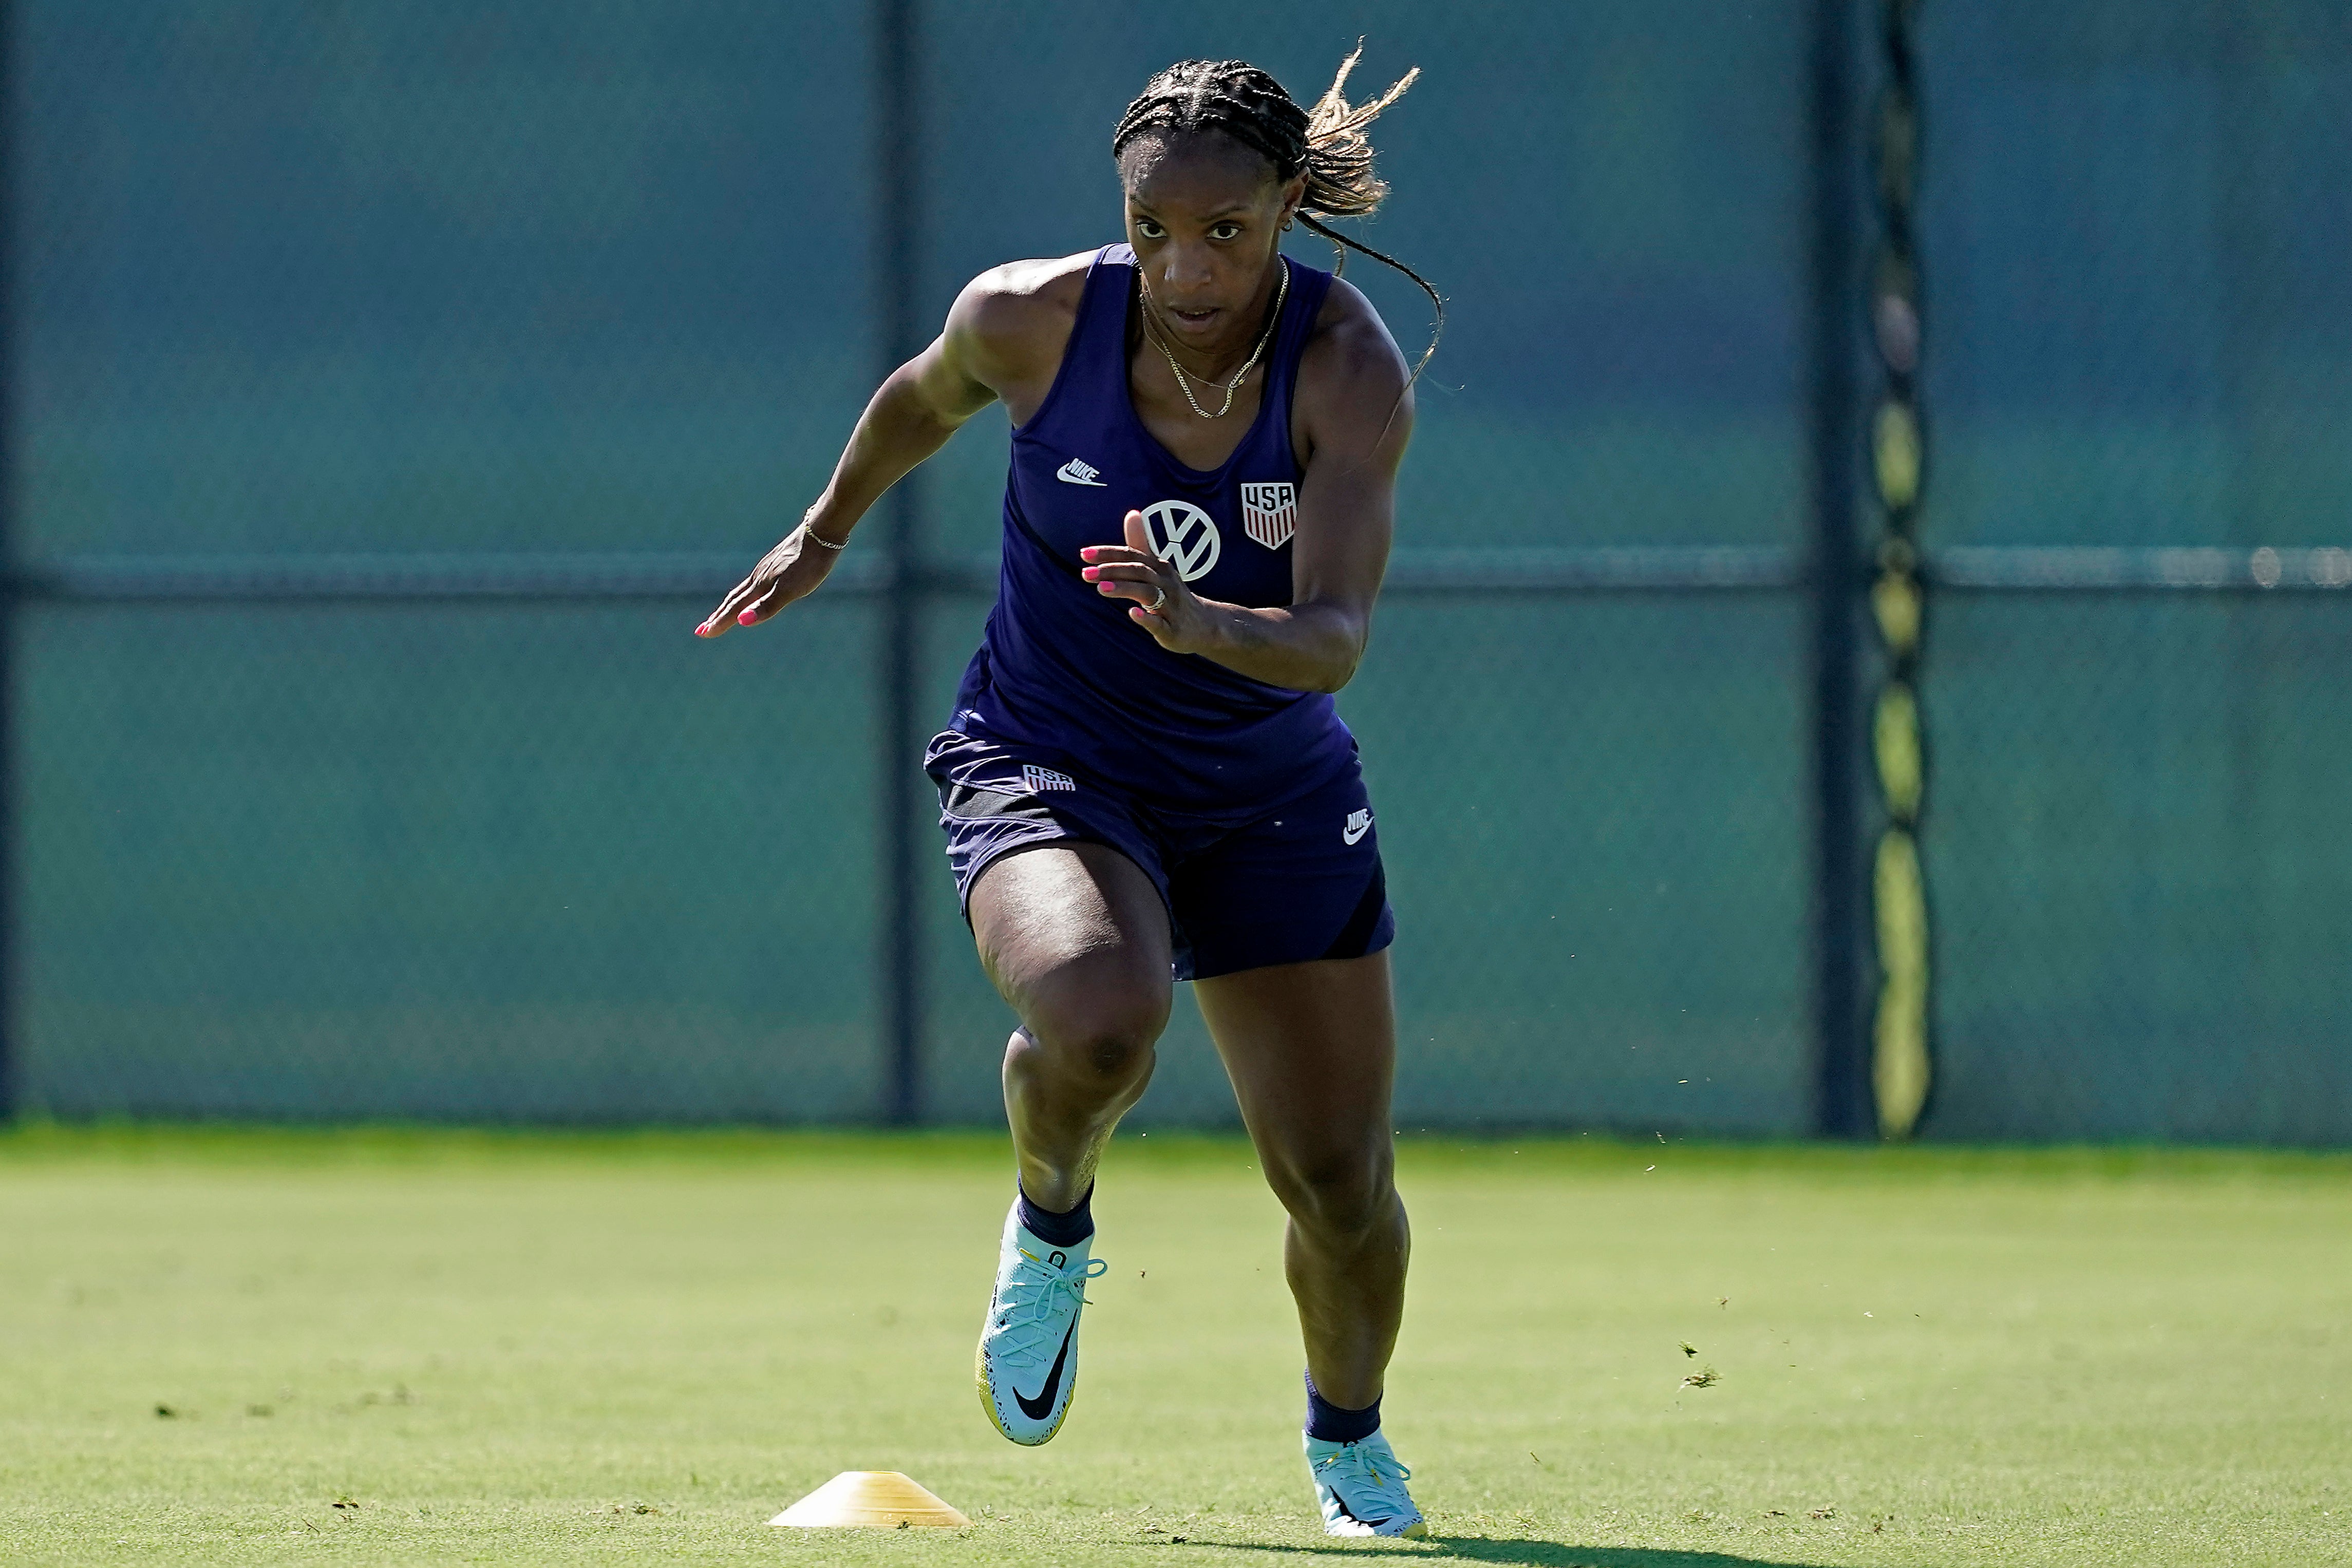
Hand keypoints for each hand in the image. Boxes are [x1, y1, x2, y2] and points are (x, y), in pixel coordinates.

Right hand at [696, 524, 842, 637]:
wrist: (821, 532)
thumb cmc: (808, 564)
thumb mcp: (790, 590)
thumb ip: (767, 606)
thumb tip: (741, 621)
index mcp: (760, 586)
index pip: (734, 608)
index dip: (719, 622)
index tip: (702, 633)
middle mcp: (759, 577)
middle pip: (734, 599)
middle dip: (718, 616)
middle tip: (703, 630)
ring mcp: (767, 568)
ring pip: (743, 590)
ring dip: (730, 604)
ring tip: (722, 613)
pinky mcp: (776, 562)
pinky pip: (754, 582)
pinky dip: (746, 593)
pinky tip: (753, 591)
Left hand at [1080, 509, 1215, 654]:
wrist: (1206, 625)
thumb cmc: (1173, 595)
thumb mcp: (1158, 568)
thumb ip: (1141, 544)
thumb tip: (1132, 513)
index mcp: (1160, 567)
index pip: (1132, 555)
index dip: (1108, 554)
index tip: (1084, 554)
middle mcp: (1167, 583)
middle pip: (1139, 571)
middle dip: (1112, 571)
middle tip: (1085, 573)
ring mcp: (1171, 607)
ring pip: (1148, 593)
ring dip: (1125, 589)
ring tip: (1101, 589)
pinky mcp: (1173, 630)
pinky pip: (1160, 623)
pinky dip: (1146, 618)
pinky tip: (1132, 613)